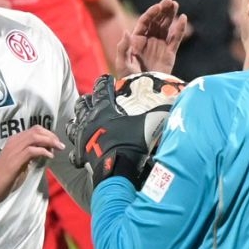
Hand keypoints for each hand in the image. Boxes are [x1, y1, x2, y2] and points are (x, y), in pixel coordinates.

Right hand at [0, 126, 62, 213]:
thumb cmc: (5, 178)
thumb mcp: (20, 163)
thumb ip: (30, 155)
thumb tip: (44, 152)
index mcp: (14, 141)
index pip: (34, 130)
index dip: (48, 134)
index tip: (56, 142)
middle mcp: (13, 142)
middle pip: (36, 130)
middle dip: (51, 136)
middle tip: (60, 145)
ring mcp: (13, 150)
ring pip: (35, 137)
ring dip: (50, 141)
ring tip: (58, 148)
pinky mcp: (15, 160)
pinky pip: (32, 150)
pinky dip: (44, 151)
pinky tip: (50, 156)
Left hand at [65, 74, 154, 192]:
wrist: (117, 169)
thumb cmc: (132, 144)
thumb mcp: (150, 123)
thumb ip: (161, 111)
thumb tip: (175, 102)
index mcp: (104, 110)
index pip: (101, 89)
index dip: (104, 82)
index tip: (107, 78)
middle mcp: (89, 122)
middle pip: (82, 105)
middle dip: (86, 100)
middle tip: (90, 99)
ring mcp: (82, 139)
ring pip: (72, 126)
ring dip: (76, 122)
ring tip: (78, 121)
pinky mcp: (80, 156)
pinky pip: (74, 153)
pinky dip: (76, 151)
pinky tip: (79, 152)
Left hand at [115, 0, 189, 73]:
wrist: (142, 93)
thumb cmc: (129, 79)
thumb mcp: (122, 64)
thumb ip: (123, 48)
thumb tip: (126, 32)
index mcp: (136, 40)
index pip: (144, 22)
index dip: (151, 13)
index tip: (158, 7)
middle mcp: (149, 40)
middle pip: (156, 22)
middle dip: (162, 11)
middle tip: (169, 0)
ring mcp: (159, 46)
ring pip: (166, 27)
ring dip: (171, 15)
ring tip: (175, 4)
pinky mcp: (169, 54)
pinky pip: (175, 39)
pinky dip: (180, 29)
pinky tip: (183, 18)